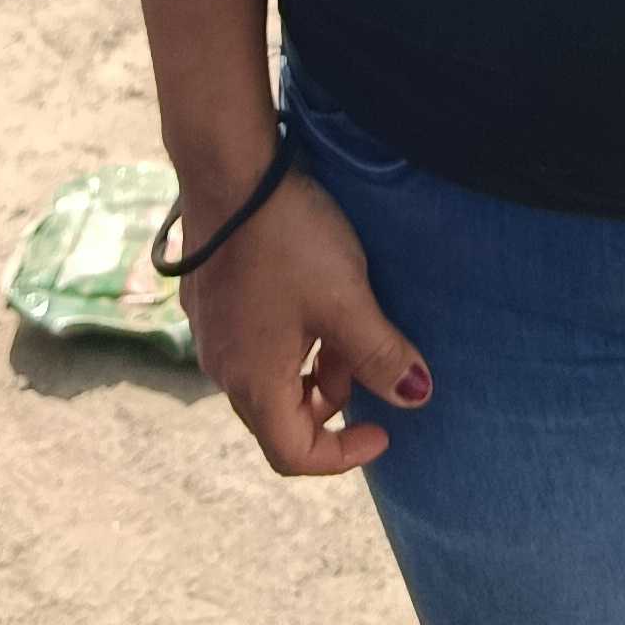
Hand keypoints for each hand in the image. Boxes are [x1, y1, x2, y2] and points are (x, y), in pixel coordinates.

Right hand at [177, 157, 430, 476]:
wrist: (228, 170)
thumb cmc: (288, 239)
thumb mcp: (347, 299)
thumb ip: (381, 353)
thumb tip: (416, 397)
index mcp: (254, 382)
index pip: (294, 454)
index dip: (343, 454)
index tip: (383, 431)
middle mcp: (222, 368)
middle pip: (280, 416)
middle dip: (330, 402)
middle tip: (367, 359)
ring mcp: (210, 334)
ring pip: (269, 376)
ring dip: (312, 366)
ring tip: (347, 318)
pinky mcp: (208, 302)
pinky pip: (252, 344)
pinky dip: (289, 340)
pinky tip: (312, 292)